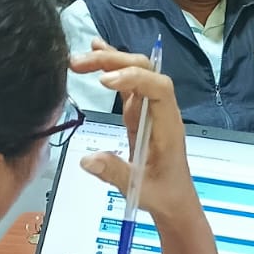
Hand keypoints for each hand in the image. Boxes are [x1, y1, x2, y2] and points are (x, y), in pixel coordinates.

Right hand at [71, 39, 198, 224]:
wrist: (175, 200)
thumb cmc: (163, 194)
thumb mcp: (139, 189)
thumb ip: (115, 173)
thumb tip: (87, 159)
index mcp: (167, 126)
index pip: (159, 88)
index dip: (134, 78)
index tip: (103, 81)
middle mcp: (161, 111)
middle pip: (145, 71)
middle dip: (114, 61)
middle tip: (78, 64)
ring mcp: (150, 109)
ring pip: (136, 72)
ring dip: (109, 61)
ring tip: (77, 60)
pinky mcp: (139, 113)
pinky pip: (129, 84)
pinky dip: (112, 67)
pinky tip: (96, 53)